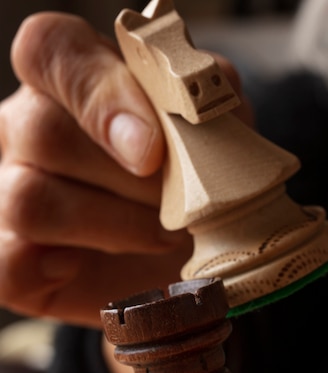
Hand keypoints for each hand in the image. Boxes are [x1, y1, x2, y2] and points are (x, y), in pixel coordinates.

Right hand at [0, 12, 251, 328]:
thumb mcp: (212, 139)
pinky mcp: (10, 255)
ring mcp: (9, 188)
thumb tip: (176, 113)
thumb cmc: (195, 190)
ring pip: (29, 201)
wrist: (188, 259)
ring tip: (160, 238)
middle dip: (129, 183)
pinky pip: (7, 264)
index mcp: (74, 82)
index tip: (152, 153)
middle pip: (43, 132)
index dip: (100, 95)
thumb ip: (196, 111)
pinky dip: (56, 272)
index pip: (50, 48)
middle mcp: (26, 128)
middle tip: (179, 207)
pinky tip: (91, 267)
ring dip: (112, 229)